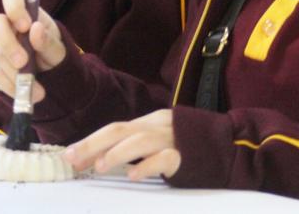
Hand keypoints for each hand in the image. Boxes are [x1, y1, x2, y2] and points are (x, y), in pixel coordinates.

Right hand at [0, 0, 65, 101]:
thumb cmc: (55, 53)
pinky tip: (29, 94)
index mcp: (26, 14)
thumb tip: (35, 29)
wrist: (56, 79)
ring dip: (17, 74)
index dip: (14, 8)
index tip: (25, 25)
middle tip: (22, 61)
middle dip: (7, 43)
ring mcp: (2, 49)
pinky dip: (13, 88)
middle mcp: (10, 28)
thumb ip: (48, 40)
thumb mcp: (59, 48)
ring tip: (39, 90)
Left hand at [65, 109, 180, 180]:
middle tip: (73, 159)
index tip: (69, 156)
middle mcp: (157, 127)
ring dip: (117, 153)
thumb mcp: (156, 140)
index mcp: (148, 122)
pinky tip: (134, 176)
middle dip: (93, 144)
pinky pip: (166, 158)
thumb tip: (96, 159)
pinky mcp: (187, 157)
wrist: (228, 147)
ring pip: (140, 141)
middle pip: (120, 130)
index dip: (90, 142)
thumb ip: (132, 146)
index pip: (113, 129)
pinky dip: (148, 165)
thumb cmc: (186, 148)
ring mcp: (173, 140)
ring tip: (100, 166)